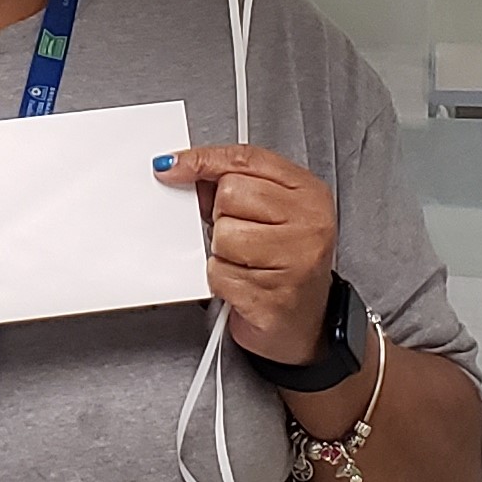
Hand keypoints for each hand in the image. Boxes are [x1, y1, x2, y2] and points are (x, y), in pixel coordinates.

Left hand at [155, 145, 337, 365]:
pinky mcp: (273, 296)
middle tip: (242, 234)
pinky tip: (244, 283)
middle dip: (222, 216)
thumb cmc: (286, 262)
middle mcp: (308, 223)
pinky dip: (222, 280)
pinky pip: (219, 273)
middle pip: (229, 194)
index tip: (173, 165)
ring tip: (245, 261)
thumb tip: (183, 169)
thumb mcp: (272, 210)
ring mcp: (295, 260)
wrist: (307, 322)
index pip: (245, 159)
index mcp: (308, 192)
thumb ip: (235, 183)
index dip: (203, 160)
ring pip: (222, 236)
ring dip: (222, 252)